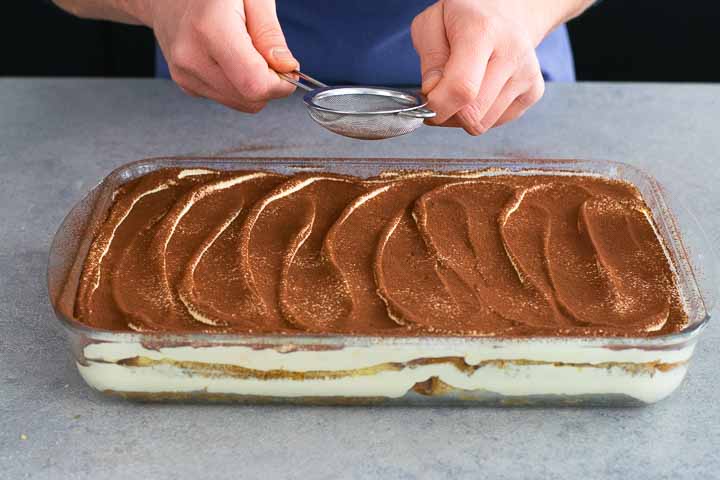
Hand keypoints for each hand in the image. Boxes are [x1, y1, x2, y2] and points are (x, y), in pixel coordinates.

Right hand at [142, 0, 297, 111]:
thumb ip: (270, 33)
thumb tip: (286, 67)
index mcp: (210, 29)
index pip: (255, 84)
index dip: (280, 83)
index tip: (288, 70)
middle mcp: (191, 57)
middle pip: (250, 99)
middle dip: (270, 84)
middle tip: (268, 56)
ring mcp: (185, 73)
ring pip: (240, 103)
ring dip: (254, 85)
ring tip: (246, 52)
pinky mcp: (185, 84)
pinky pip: (227, 98)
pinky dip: (238, 85)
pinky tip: (230, 59)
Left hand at [411, 0, 584, 134]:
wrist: (509, 8)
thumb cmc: (465, 16)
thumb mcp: (432, 23)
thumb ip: (429, 59)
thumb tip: (433, 92)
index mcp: (483, 31)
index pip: (462, 88)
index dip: (438, 107)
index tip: (427, 103)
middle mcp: (512, 53)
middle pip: (473, 114)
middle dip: (447, 114)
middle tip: (439, 97)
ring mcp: (527, 75)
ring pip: (483, 123)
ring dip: (463, 117)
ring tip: (460, 90)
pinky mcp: (534, 92)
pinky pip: (496, 123)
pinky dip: (481, 114)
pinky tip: (479, 91)